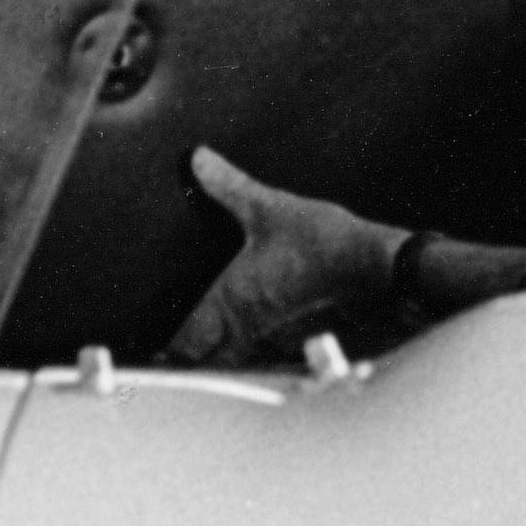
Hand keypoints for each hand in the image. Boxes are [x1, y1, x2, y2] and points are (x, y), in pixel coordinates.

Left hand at [169, 146, 396, 365]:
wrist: (376, 271)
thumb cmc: (322, 244)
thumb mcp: (271, 208)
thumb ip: (231, 186)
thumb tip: (199, 160)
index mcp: (228, 302)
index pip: (183, 345)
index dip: (163, 355)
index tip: (149, 356)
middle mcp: (247, 329)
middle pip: (205, 364)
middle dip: (188, 362)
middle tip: (173, 357)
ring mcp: (277, 342)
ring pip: (237, 365)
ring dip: (222, 362)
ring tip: (213, 354)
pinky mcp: (305, 343)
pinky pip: (269, 360)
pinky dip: (258, 358)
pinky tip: (264, 347)